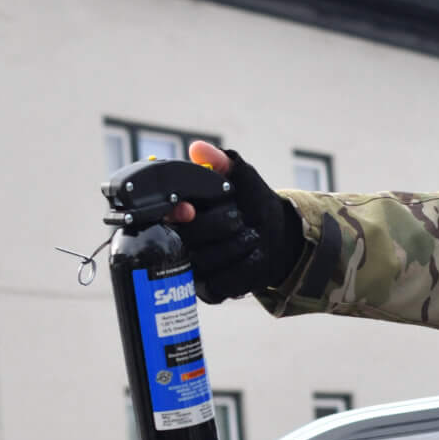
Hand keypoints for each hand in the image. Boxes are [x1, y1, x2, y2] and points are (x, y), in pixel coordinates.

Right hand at [168, 140, 304, 303]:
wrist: (276, 235)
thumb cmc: (252, 202)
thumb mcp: (240, 177)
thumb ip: (221, 161)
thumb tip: (198, 148)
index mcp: (179, 214)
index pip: (162, 216)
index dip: (173, 214)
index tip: (189, 209)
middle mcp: (179, 242)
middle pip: (185, 239)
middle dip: (218, 226)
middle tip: (239, 218)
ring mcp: (192, 269)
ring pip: (202, 262)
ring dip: (233, 247)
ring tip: (251, 236)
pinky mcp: (209, 291)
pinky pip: (219, 284)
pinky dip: (241, 269)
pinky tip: (252, 256)